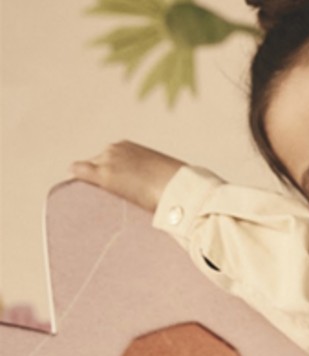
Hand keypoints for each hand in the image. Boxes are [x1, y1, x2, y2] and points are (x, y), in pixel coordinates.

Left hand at [71, 141, 185, 211]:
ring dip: (91, 183)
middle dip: (99, 177)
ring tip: (97, 201)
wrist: (179, 188)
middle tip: (108, 197)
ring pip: (88, 170)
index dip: (111, 173)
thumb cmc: (178, 185)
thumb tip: (151, 190)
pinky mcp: (104, 176)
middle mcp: (114, 149)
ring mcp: (108, 161)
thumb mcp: (161, 174)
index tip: (116, 186)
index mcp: (127, 147)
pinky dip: (77, 179)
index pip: (108, 158)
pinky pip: (79, 172)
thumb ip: (148, 176)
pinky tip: (74, 192)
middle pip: (95, 163)